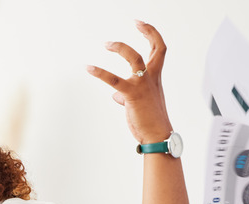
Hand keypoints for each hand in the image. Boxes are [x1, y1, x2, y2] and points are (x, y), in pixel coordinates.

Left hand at [87, 20, 171, 144]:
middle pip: (156, 48)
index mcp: (155, 78)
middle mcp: (152, 78)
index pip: (160, 50)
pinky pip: (113, 80)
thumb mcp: (141, 103)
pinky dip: (100, 72)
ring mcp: (143, 85)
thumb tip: (115, 94)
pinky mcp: (132, 95)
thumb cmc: (150, 120)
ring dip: (120, 47)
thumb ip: (127, 95)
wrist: (157, 136)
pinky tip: (89, 67)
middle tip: (135, 22)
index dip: (152, 35)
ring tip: (106, 43)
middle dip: (147, 31)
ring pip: (135, 57)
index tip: (141, 25)